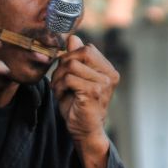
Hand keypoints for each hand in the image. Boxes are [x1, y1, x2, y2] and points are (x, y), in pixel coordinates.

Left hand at [51, 34, 116, 167]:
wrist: (84, 130)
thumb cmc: (78, 105)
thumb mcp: (75, 78)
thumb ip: (75, 58)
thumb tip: (73, 37)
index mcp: (108, 69)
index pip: (87, 48)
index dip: (70, 56)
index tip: (63, 71)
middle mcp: (110, 74)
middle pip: (80, 52)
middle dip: (63, 64)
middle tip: (58, 80)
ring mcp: (104, 83)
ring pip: (71, 65)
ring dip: (58, 77)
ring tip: (59, 89)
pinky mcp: (94, 92)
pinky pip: (69, 78)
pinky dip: (59, 86)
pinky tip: (61, 95)